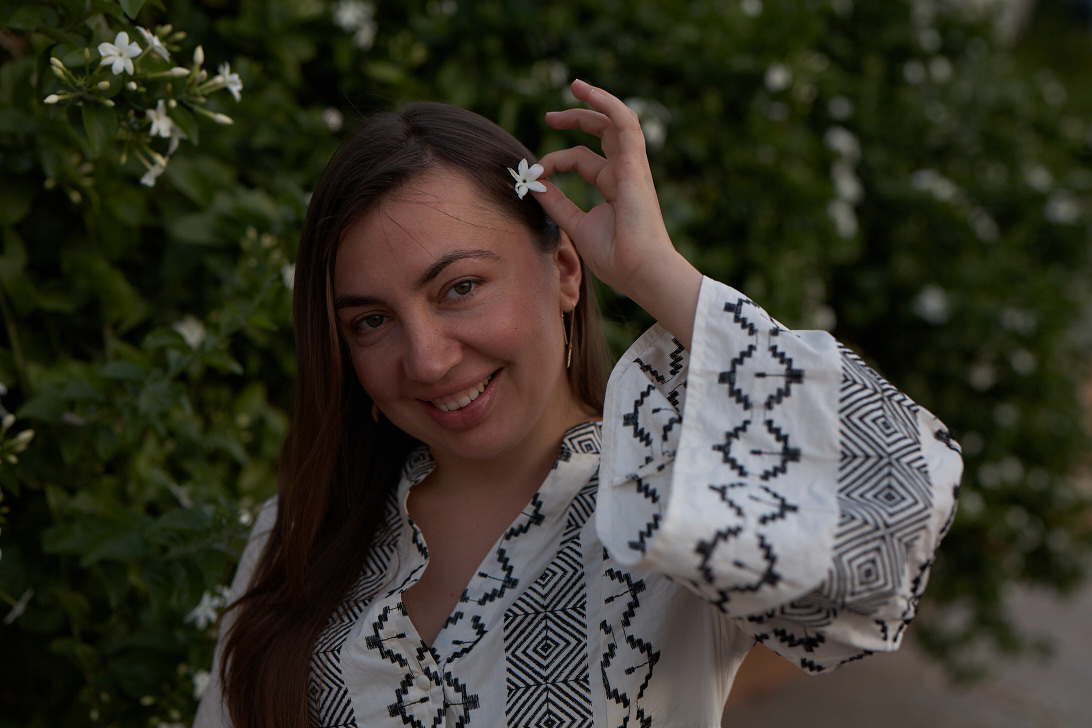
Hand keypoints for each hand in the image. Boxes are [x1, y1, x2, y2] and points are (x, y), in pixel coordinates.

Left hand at [533, 80, 702, 347]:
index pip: (582, 161)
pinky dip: (608, 104)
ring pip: (616, 122)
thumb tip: (534, 185)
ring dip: (595, 102)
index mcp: (613, 187)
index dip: (555, 161)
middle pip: (601, 134)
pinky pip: (624, 124)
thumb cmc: (615, 257)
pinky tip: (589, 92)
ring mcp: (631, 167)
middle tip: (549, 117)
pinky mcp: (634, 164)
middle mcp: (624, 173)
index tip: (534, 174)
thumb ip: (556, 204)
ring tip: (575, 86)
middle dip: (575, 120)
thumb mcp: (576, 225)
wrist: (640, 270)